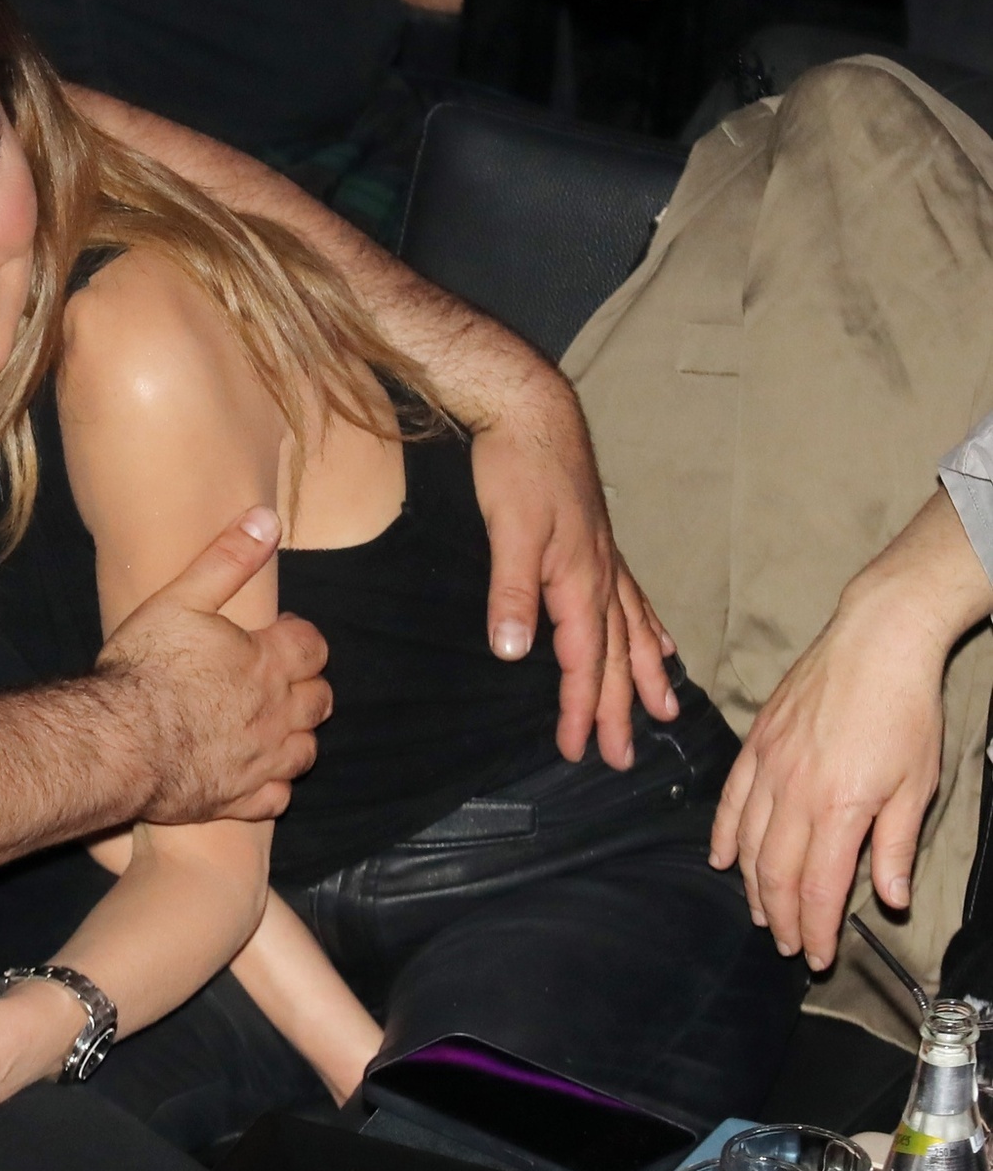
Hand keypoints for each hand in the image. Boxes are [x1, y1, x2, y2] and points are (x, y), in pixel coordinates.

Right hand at [99, 507, 333, 822]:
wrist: (120, 741)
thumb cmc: (146, 667)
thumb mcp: (181, 597)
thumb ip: (228, 558)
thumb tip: (268, 519)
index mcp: (269, 662)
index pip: (314, 647)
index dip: (299, 638)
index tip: (276, 635)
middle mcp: (277, 714)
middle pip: (320, 700)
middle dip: (306, 685)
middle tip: (276, 678)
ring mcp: (262, 761)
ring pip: (306, 751)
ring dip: (297, 736)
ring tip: (272, 726)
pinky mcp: (240, 800)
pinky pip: (277, 798)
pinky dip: (273, 785)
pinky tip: (255, 774)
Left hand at [469, 374, 678, 769]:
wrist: (532, 411)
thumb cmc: (516, 468)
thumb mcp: (507, 531)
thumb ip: (511, 593)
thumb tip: (514, 654)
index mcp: (580, 582)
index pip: (584, 661)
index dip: (581, 709)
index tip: (578, 751)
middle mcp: (602, 577)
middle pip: (616, 657)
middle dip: (618, 710)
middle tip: (623, 759)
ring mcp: (606, 560)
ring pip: (633, 631)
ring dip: (644, 675)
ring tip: (663, 712)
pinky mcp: (600, 543)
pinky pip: (634, 599)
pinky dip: (648, 627)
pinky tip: (661, 642)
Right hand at [711, 489, 992, 968]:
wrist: (875, 642)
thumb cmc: (906, 712)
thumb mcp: (918, 785)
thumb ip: (896, 845)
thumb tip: (892, 899)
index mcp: (839, 808)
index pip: (818, 887)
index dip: (816, 929)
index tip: (819, 957)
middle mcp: (794, 793)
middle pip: (776, 872)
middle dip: (783, 917)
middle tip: (790, 947)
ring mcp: (768, 766)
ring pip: (749, 842)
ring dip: (753, 886)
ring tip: (762, 914)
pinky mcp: (756, 743)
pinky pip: (732, 800)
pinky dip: (724, 835)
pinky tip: (723, 859)